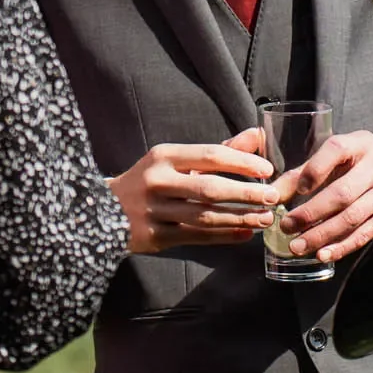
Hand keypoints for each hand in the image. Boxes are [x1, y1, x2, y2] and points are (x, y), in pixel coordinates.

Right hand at [111, 130, 278, 253]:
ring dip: (239, 218)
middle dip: (246, 194)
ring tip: (263, 219)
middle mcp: (157, 181)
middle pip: (211, 188)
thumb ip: (218, 150)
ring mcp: (154, 210)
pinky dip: (223, 236)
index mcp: (163, 156)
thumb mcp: (175, 159)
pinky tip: (244, 234)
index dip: (243, 163)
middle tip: (272, 198)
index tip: (267, 170)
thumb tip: (255, 136)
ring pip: (206, 216)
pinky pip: (196, 236)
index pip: (211, 156)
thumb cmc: (149, 181)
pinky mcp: (154, 236)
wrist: (101, 210)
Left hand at [271, 131, 372, 264]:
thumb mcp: (342, 152)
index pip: (336, 150)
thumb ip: (308, 169)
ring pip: (352, 217)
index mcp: (360, 143)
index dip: (314, 170)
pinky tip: (324, 254)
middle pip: (342, 193)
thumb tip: (274, 193)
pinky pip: (366, 233)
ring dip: (322, 235)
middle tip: (287, 226)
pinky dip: (343, 246)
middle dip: (311, 213)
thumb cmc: (366, 157)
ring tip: (297, 245)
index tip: (296, 190)